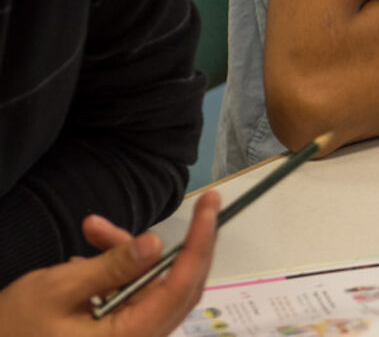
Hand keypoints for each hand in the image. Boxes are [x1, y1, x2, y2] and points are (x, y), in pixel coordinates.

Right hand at [0, 190, 219, 335]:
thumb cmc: (14, 327)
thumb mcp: (57, 289)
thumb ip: (111, 267)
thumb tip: (156, 244)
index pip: (180, 288)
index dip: (200, 245)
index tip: (210, 207)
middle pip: (179, 287)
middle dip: (182, 243)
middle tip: (200, 203)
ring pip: (153, 286)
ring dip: (130, 255)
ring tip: (92, 227)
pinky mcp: (119, 334)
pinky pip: (133, 296)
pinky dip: (119, 272)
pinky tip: (88, 254)